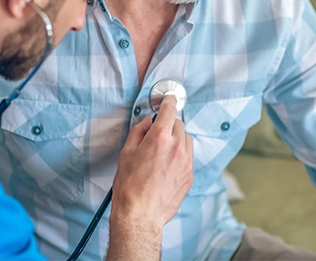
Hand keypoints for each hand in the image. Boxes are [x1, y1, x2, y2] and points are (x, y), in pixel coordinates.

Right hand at [107, 95, 192, 259]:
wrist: (140, 216)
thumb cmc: (129, 186)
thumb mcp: (126, 153)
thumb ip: (138, 132)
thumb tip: (146, 122)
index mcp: (160, 139)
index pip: (169, 110)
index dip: (168, 102)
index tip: (168, 99)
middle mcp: (177, 148)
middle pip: (179, 124)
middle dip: (169, 124)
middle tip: (157, 133)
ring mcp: (186, 163)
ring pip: (186, 140)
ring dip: (177, 139)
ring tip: (162, 151)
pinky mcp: (190, 176)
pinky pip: (187, 157)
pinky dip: (180, 155)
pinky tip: (166, 166)